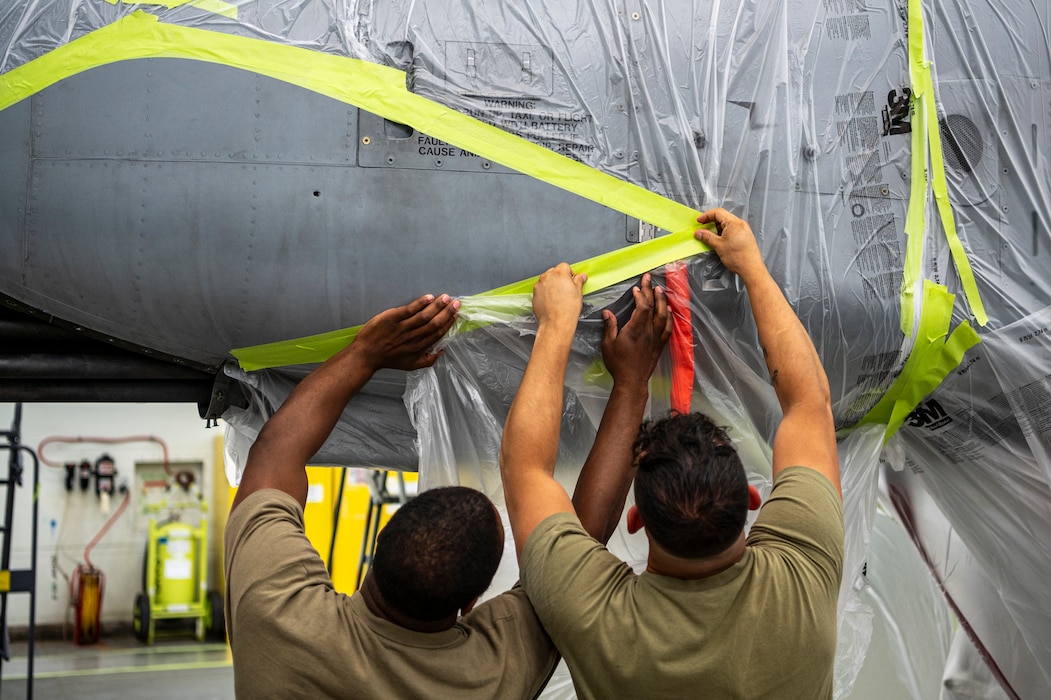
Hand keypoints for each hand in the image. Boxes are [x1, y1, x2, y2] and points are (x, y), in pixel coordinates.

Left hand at [353, 294, 459, 371]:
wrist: (366, 354)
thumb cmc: (388, 359)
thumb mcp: (410, 365)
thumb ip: (427, 360)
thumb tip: (442, 352)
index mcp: (418, 347)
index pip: (437, 333)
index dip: (448, 323)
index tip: (456, 314)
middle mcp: (413, 337)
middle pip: (434, 323)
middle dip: (446, 312)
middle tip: (456, 303)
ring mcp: (402, 327)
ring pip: (424, 316)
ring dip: (436, 306)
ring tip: (446, 297)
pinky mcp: (392, 318)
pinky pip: (409, 310)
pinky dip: (420, 303)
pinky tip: (429, 297)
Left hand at [532, 263, 586, 330]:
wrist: (556, 323)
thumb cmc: (567, 310)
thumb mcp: (578, 292)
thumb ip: (579, 281)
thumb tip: (581, 277)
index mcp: (559, 273)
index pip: (564, 266)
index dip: (569, 273)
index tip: (572, 280)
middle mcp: (547, 277)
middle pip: (554, 272)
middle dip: (560, 278)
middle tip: (566, 289)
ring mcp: (539, 285)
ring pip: (546, 280)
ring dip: (552, 285)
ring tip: (558, 297)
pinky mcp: (534, 294)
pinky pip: (541, 289)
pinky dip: (545, 292)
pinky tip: (552, 301)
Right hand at [601, 273, 672, 387]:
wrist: (632, 381)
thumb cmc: (618, 364)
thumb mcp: (608, 345)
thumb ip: (610, 327)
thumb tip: (607, 313)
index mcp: (635, 329)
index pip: (642, 307)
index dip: (641, 295)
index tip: (636, 288)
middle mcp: (648, 331)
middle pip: (653, 307)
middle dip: (651, 290)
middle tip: (649, 277)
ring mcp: (656, 338)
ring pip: (663, 315)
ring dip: (662, 301)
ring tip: (660, 290)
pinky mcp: (660, 345)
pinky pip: (668, 328)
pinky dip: (669, 317)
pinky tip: (669, 310)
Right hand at [695, 208, 766, 281]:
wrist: (751, 268)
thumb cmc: (738, 257)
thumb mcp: (718, 245)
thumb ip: (707, 237)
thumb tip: (699, 233)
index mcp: (734, 223)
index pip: (718, 212)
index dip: (706, 215)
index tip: (699, 221)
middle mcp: (740, 224)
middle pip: (723, 216)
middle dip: (711, 221)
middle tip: (703, 228)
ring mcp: (744, 229)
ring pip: (727, 223)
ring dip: (717, 228)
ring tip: (710, 236)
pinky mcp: (745, 235)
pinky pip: (732, 229)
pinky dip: (724, 232)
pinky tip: (720, 239)